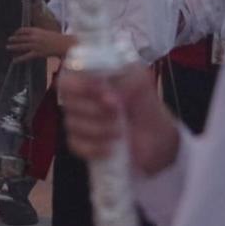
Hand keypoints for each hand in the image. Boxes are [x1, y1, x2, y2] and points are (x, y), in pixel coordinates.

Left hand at [7, 26, 72, 60]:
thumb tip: (34, 36)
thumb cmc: (58, 38)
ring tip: (7, 47)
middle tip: (8, 40)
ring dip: (14, 47)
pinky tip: (14, 61)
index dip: (18, 31)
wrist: (64, 44)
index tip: (15, 33)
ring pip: (22, 46)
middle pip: (21, 37)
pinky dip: (19, 59)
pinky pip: (26, 56)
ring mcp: (35, 45)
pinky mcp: (38, 53)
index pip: (24, 29)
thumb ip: (39, 34)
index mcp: (37, 30)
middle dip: (14, 39)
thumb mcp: (47, 33)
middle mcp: (35, 37)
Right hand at [59, 64, 178, 174]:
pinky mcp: (82, 145)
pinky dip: (93, 147)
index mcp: (89, 79)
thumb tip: (107, 93)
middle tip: (117, 111)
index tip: (103, 91)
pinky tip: (110, 147)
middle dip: (94, 108)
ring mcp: (79, 123)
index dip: (81, 86)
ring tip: (119, 131)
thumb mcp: (140, 81)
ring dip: (97, 129)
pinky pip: (75, 145)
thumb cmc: (144, 103)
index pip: (68, 79)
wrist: (156, 137)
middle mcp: (80, 100)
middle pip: (68, 103)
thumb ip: (124, 78)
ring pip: (72, 124)